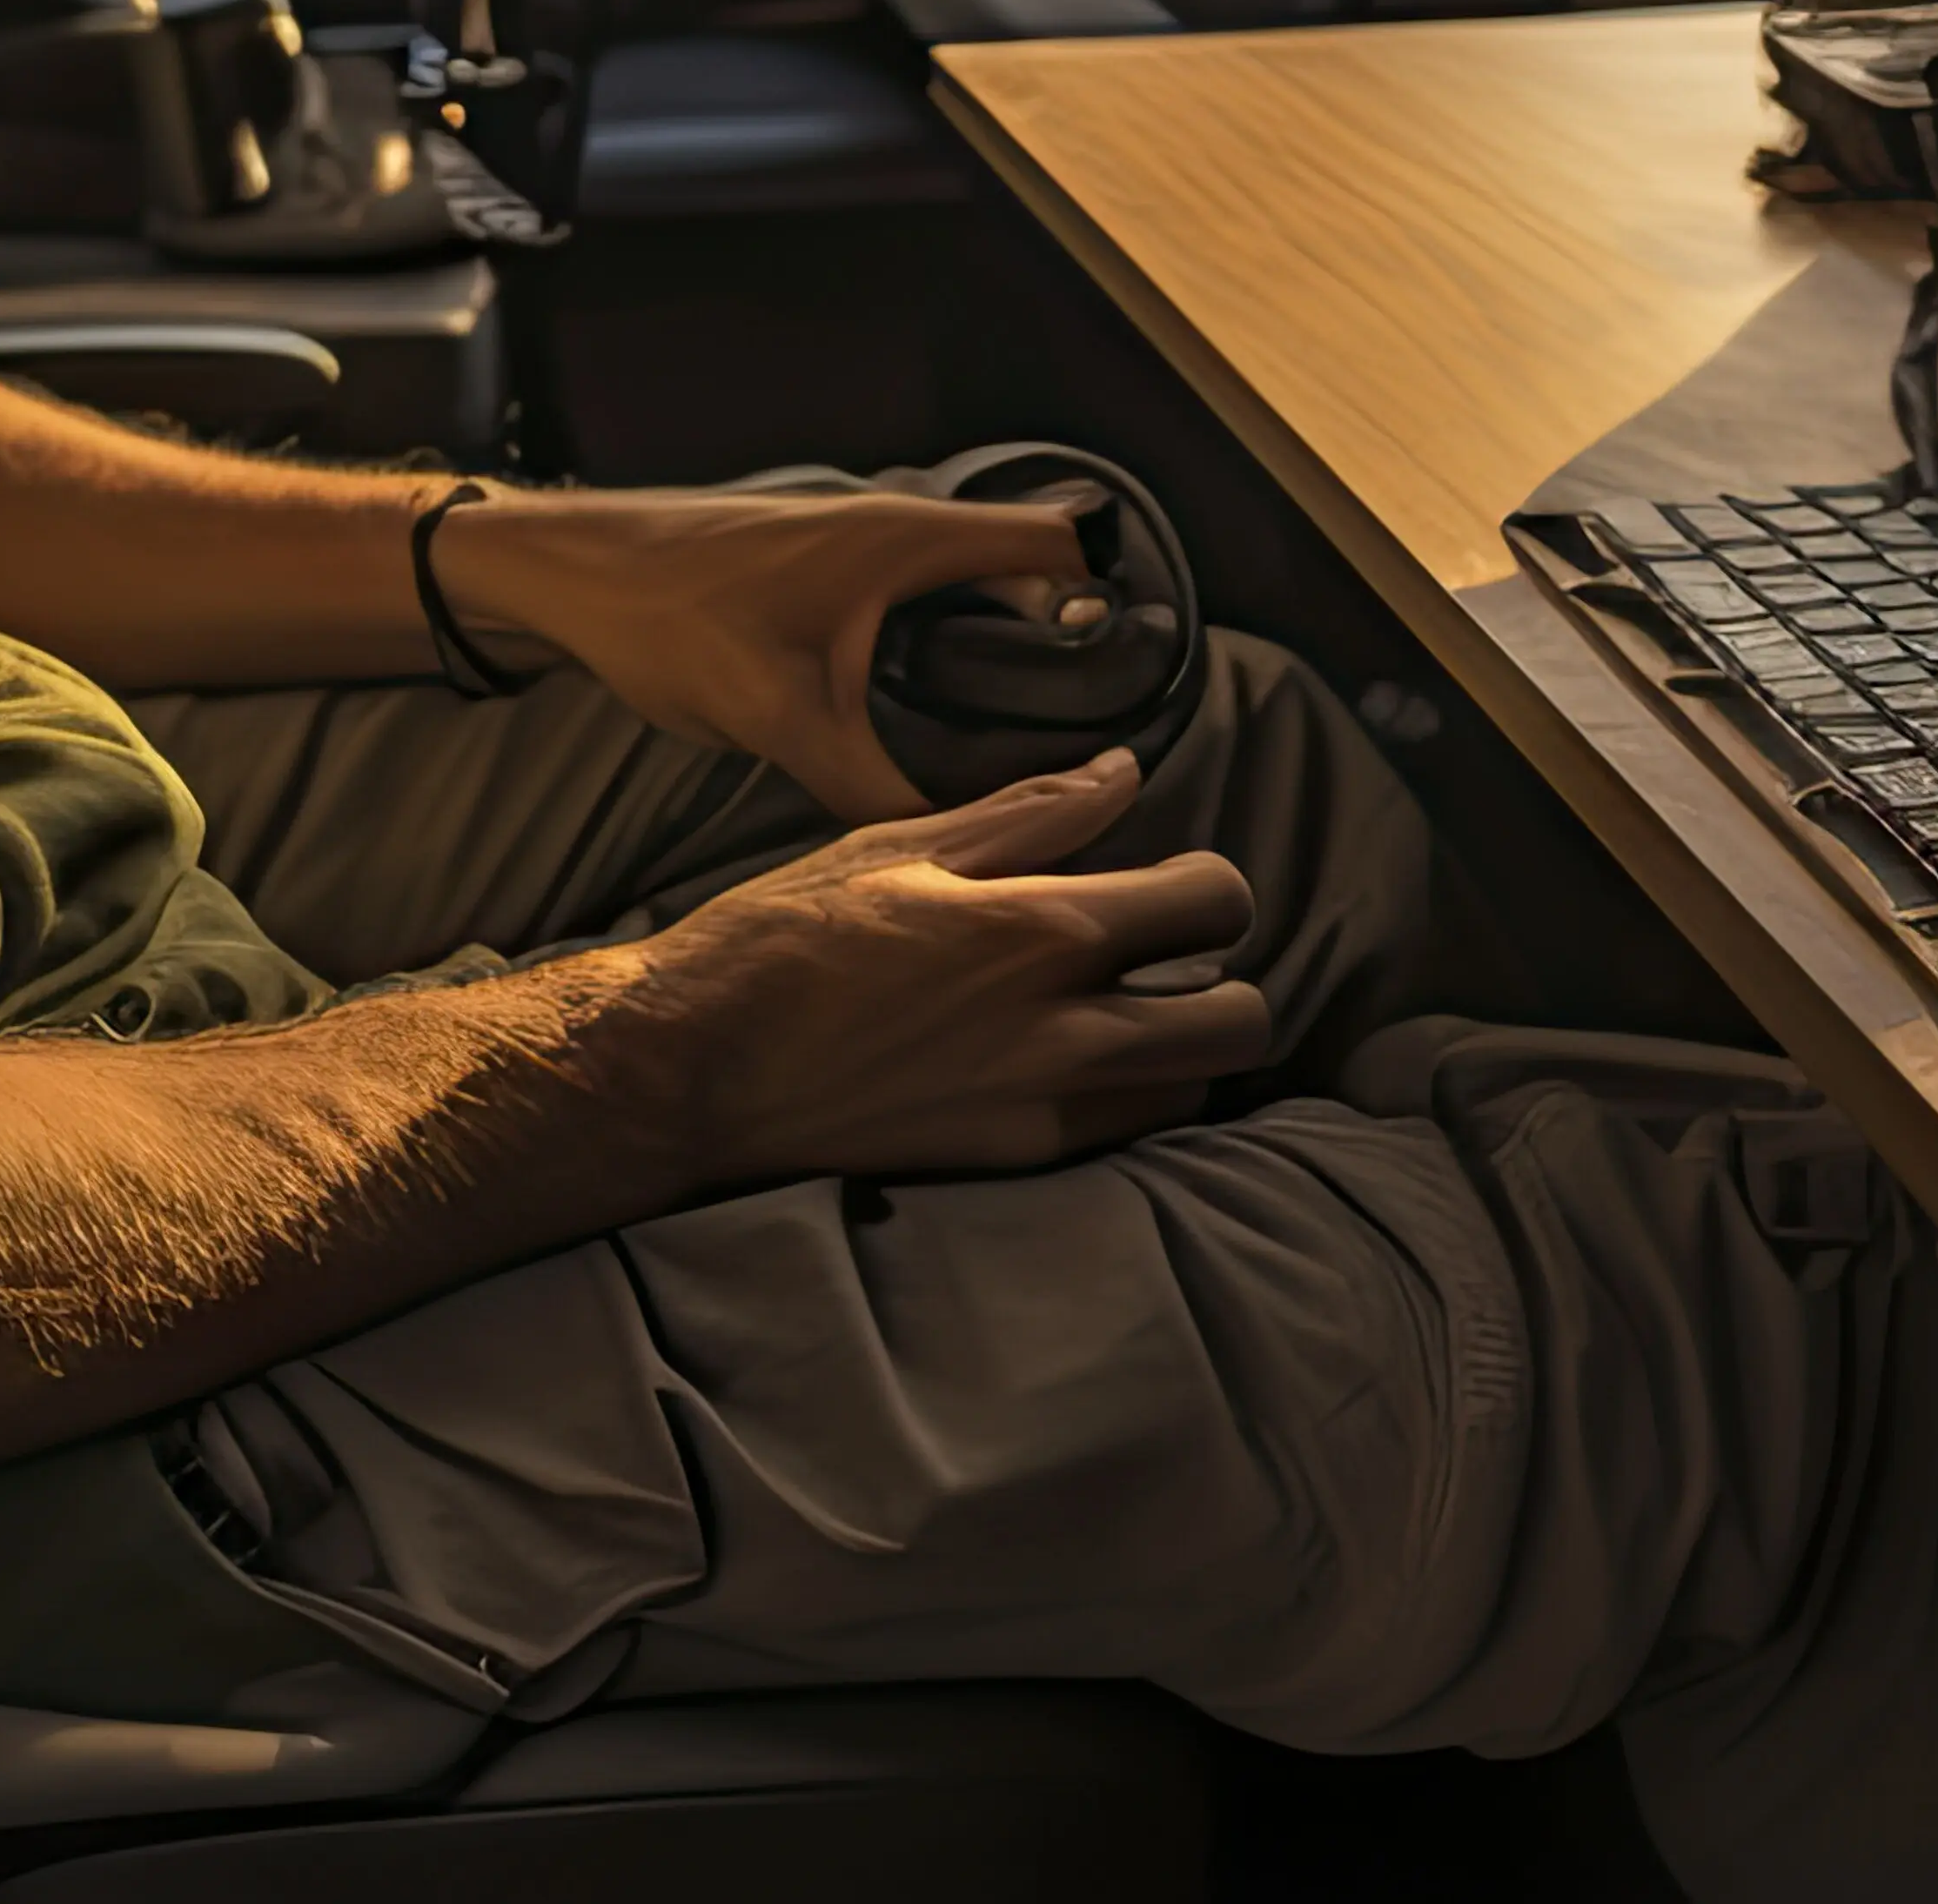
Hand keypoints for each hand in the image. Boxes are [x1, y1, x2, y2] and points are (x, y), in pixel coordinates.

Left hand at [434, 481, 1103, 820]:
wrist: (569, 574)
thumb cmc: (673, 620)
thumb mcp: (782, 720)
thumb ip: (872, 787)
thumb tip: (948, 852)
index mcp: (910, 538)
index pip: (1057, 547)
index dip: (1108, 608)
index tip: (1133, 689)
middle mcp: (896, 526)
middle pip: (1023, 570)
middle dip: (1063, 643)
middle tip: (1091, 736)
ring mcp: (856, 543)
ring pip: (967, 585)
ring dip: (1002, 642)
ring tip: (1028, 739)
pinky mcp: (820, 570)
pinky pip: (917, 599)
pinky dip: (945, 644)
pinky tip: (933, 718)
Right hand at [607, 756, 1274, 1181]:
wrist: (695, 1068)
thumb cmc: (783, 940)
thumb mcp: (898, 848)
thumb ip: (1029, 814)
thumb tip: (1125, 772)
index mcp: (1041, 929)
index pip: (1216, 901)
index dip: (1208, 885)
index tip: (1167, 886)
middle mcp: (1063, 1031)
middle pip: (1242, 1020)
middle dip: (1225, 981)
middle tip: (1166, 963)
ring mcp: (1042, 1110)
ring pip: (1195, 1089)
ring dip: (1180, 1049)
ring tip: (1120, 1017)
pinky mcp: (1011, 1164)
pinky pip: (1123, 1135)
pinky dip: (1122, 1100)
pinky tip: (1065, 1066)